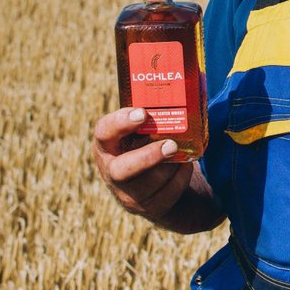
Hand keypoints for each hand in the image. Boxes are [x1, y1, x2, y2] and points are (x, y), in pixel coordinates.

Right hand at [93, 106, 195, 222]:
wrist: (155, 185)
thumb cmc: (146, 146)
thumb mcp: (140, 132)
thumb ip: (151, 116)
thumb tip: (185, 82)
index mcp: (106, 145)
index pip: (103, 132)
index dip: (120, 123)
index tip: (143, 113)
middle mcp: (111, 171)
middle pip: (122, 170)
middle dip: (148, 157)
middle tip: (171, 144)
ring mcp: (128, 194)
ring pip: (151, 182)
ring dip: (171, 165)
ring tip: (181, 151)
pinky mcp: (149, 207)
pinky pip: (168, 194)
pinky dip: (181, 177)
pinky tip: (185, 165)